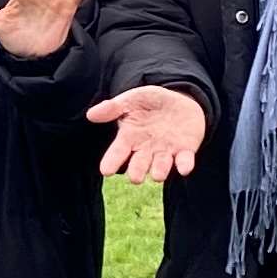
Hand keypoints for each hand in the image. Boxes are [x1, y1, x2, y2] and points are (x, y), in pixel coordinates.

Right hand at [91, 83, 210, 184]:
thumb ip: (113, 107)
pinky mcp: (185, 150)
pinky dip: (185, 164)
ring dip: (160, 171)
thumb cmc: (150, 102)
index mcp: (130, 138)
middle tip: (135, 178)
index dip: (112, 161)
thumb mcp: (132, 99)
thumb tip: (91, 115)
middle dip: (137, 171)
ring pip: (161, 165)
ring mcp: (166, 151)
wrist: (179, 100)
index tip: (106, 171)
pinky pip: (185, 160)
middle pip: (139, 164)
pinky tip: (184, 169)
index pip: (118, 152)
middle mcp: (146, 149)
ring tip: (157, 176)